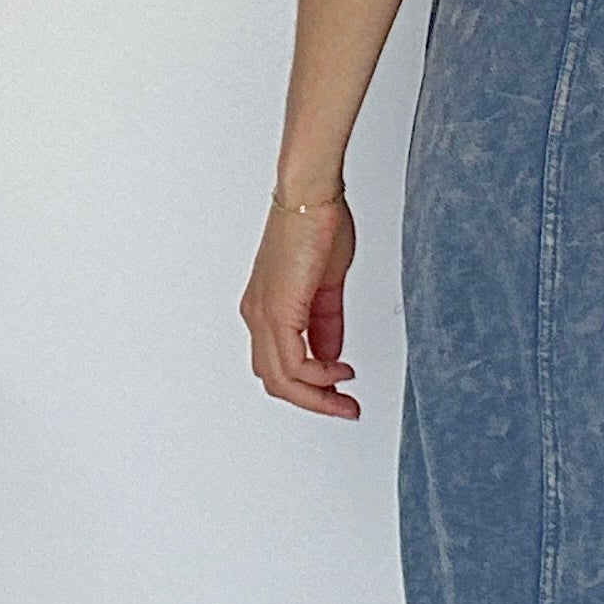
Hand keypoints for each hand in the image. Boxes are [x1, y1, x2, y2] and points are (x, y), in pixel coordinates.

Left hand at [241, 195, 360, 416]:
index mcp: (266, 308)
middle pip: (275, 380)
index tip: (340, 392)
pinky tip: (338, 372)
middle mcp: (257, 315)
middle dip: (313, 400)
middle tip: (345, 407)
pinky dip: (317, 375)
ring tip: (346, 396)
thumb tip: (330, 354)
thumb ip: (326, 324)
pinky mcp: (277, 310)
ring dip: (316, 395)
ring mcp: (263, 314)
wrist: (312, 195)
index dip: (308, 386)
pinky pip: (292, 361)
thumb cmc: (318, 224)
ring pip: (280, 378)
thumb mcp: (327, 286)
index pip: (278, 365)